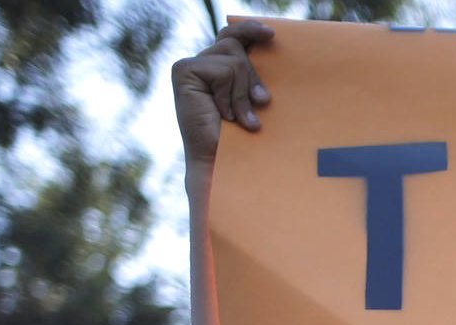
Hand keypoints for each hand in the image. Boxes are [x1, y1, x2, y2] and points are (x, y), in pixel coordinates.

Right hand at [173, 20, 274, 168]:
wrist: (221, 162)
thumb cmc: (240, 137)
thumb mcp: (251, 97)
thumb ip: (251, 72)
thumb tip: (268, 39)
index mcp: (214, 68)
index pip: (232, 37)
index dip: (249, 30)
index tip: (271, 34)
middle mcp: (199, 64)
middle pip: (236, 46)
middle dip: (252, 77)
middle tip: (259, 103)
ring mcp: (188, 66)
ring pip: (233, 59)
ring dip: (241, 92)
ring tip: (238, 117)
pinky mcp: (183, 72)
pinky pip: (224, 71)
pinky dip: (229, 95)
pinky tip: (222, 114)